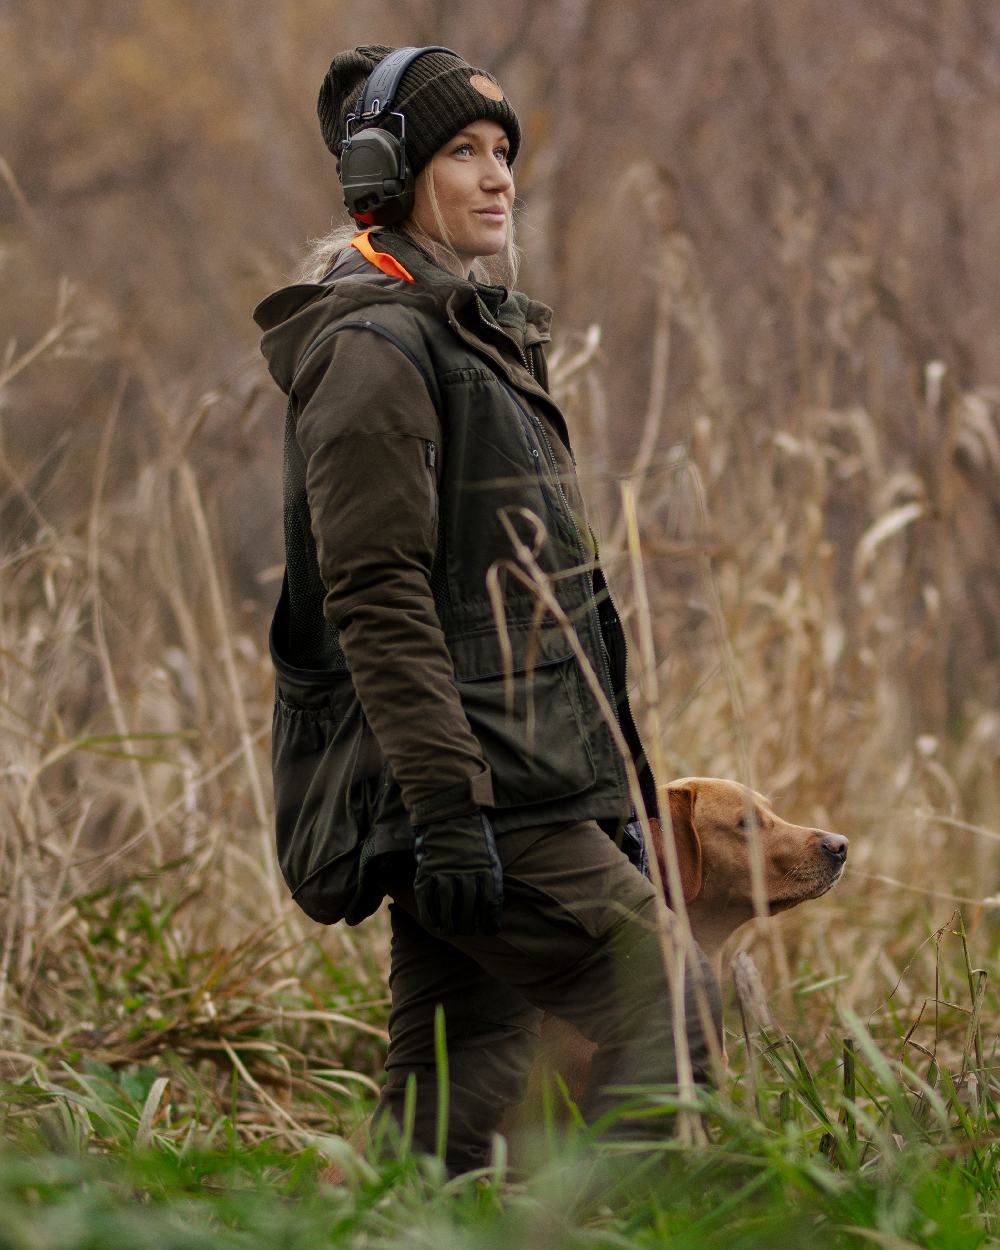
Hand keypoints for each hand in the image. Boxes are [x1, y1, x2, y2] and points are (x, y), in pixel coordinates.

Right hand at [413, 810, 502, 936]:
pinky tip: (434, 924)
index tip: (490, 931)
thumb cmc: (473, 834)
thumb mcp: (489, 853)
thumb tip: (490, 904)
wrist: (450, 811)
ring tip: (451, 932)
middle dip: (469, 926)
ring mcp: (445, 871)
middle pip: (469, 909)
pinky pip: (427, 898)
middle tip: (468, 932)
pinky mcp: (427, 869)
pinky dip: (429, 915)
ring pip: (448, 907)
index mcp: (486, 868)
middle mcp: (466, 871)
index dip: (490, 921)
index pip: (490, 903)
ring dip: (450, 925)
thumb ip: (489, 877)